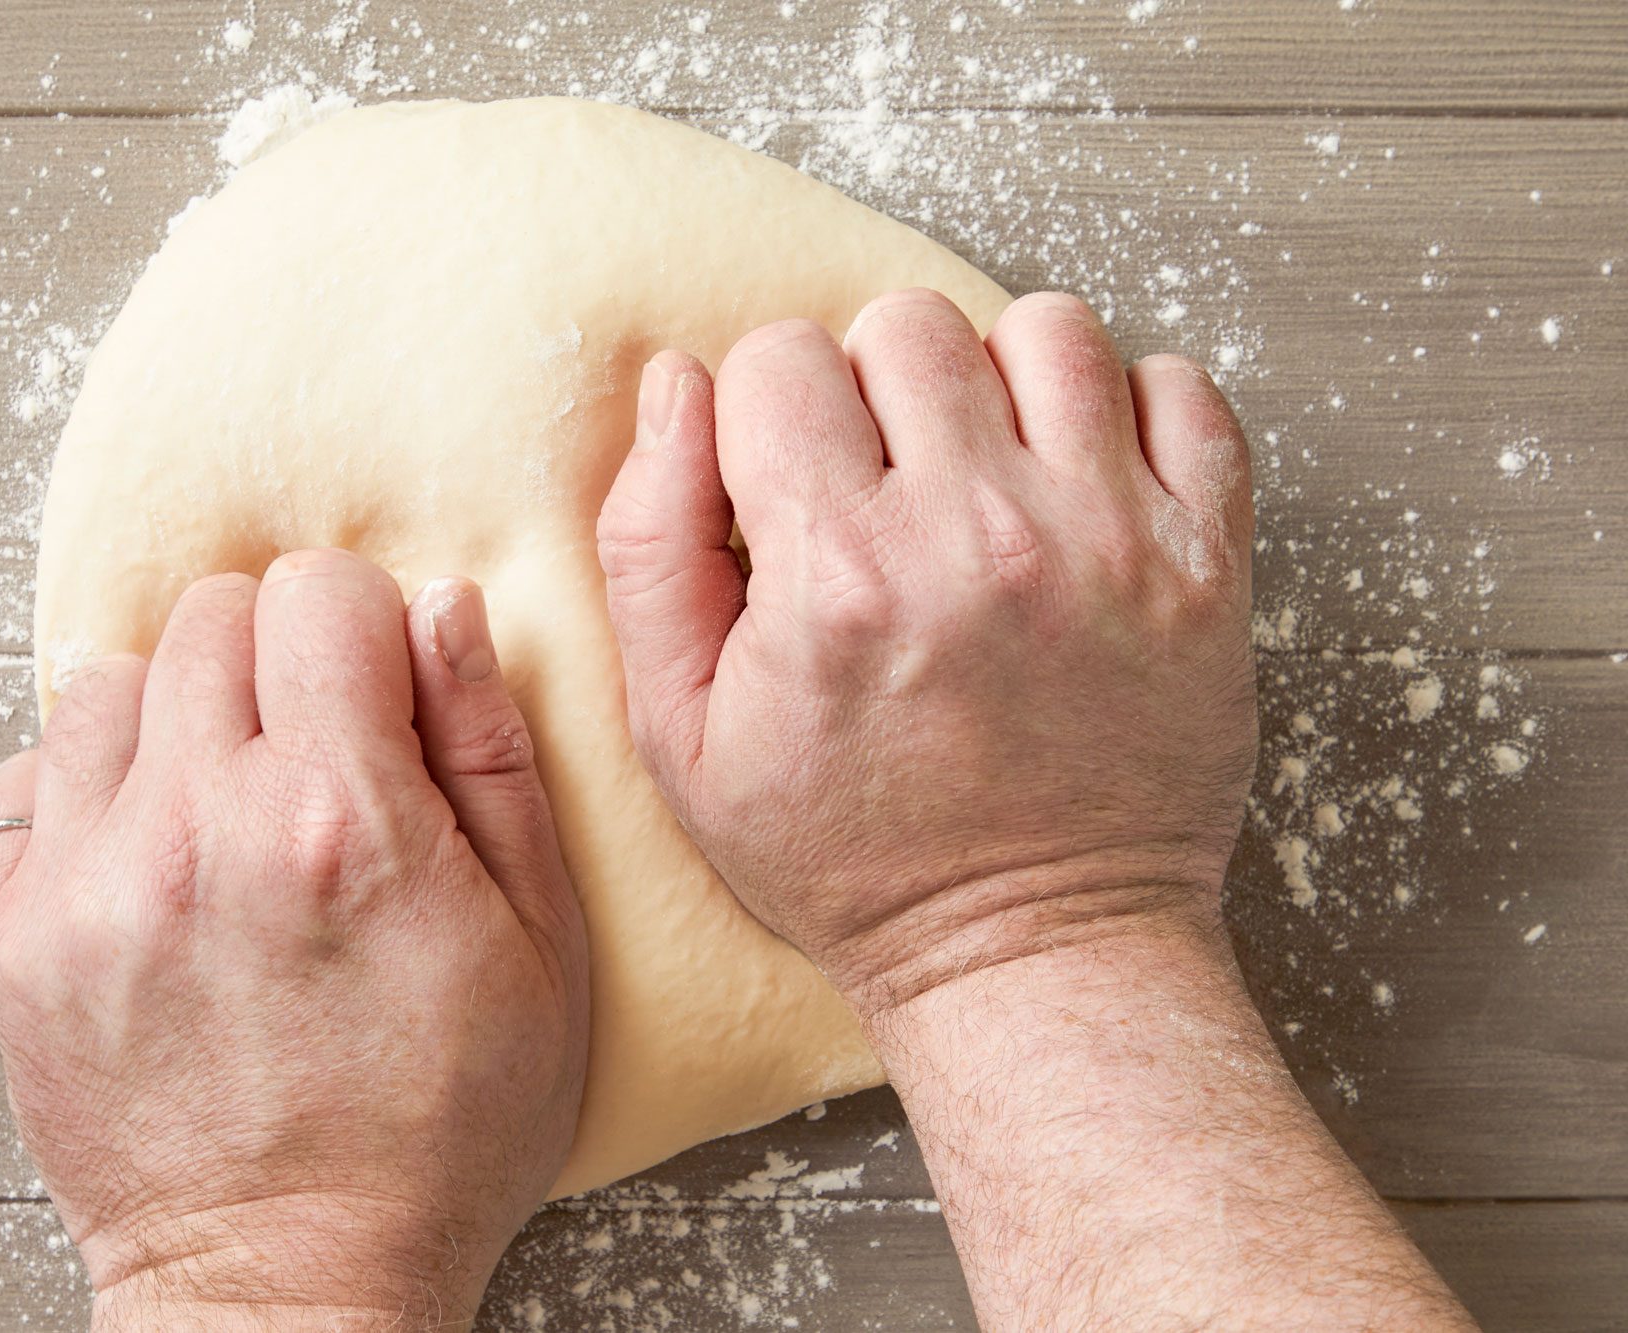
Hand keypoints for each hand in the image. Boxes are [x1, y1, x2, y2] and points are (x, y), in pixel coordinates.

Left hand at [0, 551, 586, 1328]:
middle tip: (311, 753)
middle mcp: (199, 828)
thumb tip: (441, 606)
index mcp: (341, 818)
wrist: (290, 1285)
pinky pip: (20, 780)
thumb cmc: (442, 1130)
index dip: (363, 627)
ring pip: (106, 681)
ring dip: (172, 717)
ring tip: (223, 804)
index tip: (377, 693)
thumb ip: (490, 754)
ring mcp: (90, 884)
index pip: (317, 589)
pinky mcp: (14, 941)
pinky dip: (83, 790)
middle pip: (207, 615)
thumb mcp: (540, 943)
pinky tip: (147, 850)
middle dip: (273, 659)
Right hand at [598, 288, 1256, 1014]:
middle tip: (885, 490)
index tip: (790, 489)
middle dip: (874, 392)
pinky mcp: (1207, 562)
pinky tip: (1080, 484)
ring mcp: (1112, 541)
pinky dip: (1129, 411)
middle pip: (907, 326)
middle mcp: (981, 535)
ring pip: (1045, 329)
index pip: (779, 359)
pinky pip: (1182, 387)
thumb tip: (677, 386)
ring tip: (985, 475)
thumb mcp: (680, 735)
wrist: (1034, 954)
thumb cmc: (850, 859)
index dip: (766, 417)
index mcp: (839, 574)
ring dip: (999, 385)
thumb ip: (651, 547)